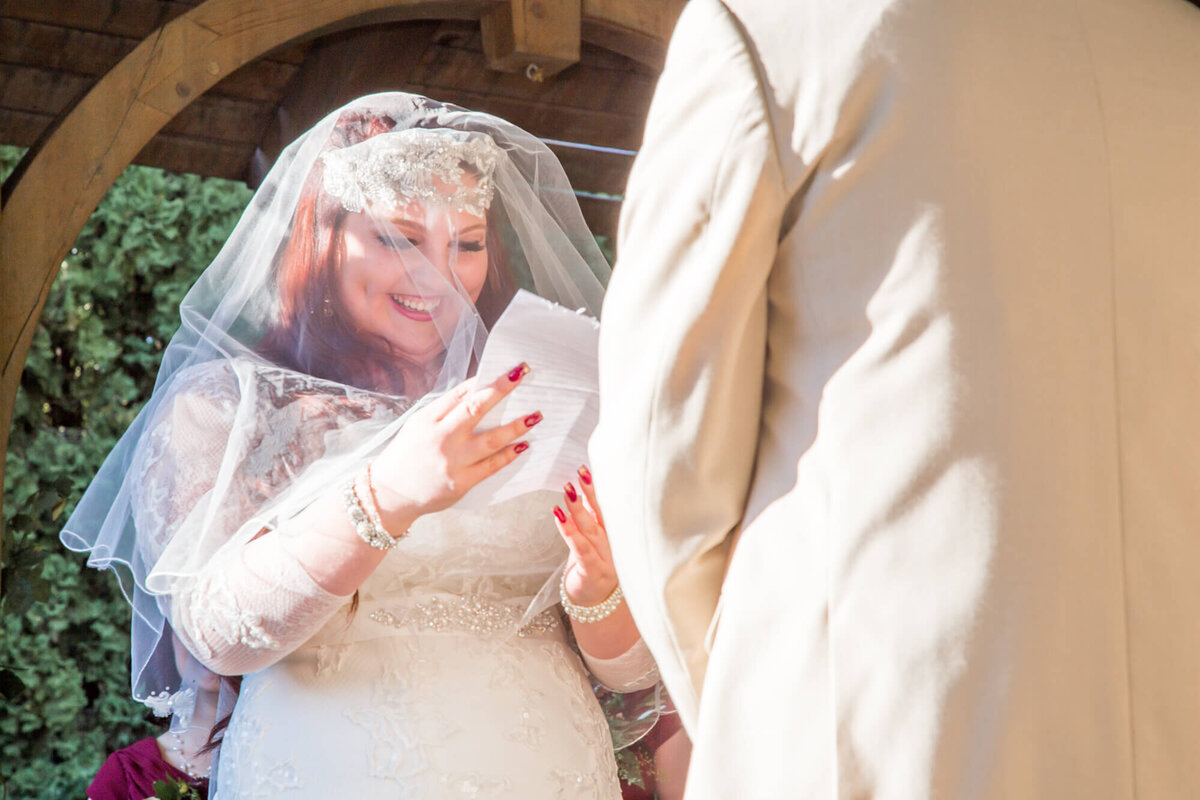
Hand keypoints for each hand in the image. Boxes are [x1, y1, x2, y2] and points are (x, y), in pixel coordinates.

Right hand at [370, 363, 539, 517]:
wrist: (390, 495)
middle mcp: (440, 438)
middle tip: (522, 375)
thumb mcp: (418, 426)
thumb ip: (444, 411)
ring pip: (492, 439)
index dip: (484, 380)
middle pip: (476, 408)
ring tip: (535, 415)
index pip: (459, 393)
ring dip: (517, 426)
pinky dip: (510, 453)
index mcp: (427, 420)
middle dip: (501, 389)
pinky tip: (524, 444)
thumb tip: (476, 391)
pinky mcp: (462, 482)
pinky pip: (492, 465)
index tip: (506, 370)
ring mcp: (453, 461)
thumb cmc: (406, 456)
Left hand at [554, 466, 618, 606]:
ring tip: (567, 491)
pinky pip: (581, 548)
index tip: (590, 470)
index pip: (610, 507)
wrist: (596, 603)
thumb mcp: (595, 540)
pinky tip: (559, 516)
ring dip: (578, 508)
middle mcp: (615, 545)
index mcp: (616, 534)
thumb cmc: (592, 566)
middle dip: (592, 492)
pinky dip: (569, 531)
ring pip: (591, 529)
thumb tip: (580, 489)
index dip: (601, 489)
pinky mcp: (594, 572)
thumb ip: (592, 518)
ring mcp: (606, 559)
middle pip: (604, 515)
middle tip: (581, 473)